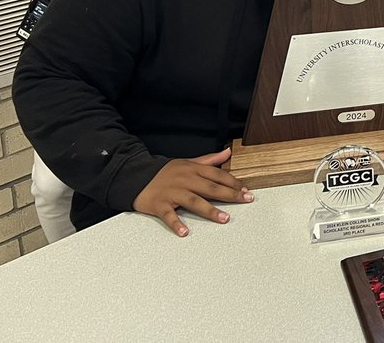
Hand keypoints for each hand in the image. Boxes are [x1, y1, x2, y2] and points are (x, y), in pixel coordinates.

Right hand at [132, 148, 253, 237]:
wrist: (136, 176)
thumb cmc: (166, 172)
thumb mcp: (188, 162)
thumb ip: (210, 160)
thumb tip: (228, 152)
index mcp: (193, 169)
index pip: (217, 175)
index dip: (233, 182)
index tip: (246, 190)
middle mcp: (185, 180)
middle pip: (210, 187)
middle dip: (230, 194)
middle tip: (245, 200)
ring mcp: (172, 192)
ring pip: (194, 201)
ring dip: (210, 210)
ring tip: (224, 218)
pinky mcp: (159, 204)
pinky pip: (169, 215)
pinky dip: (176, 223)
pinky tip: (185, 232)